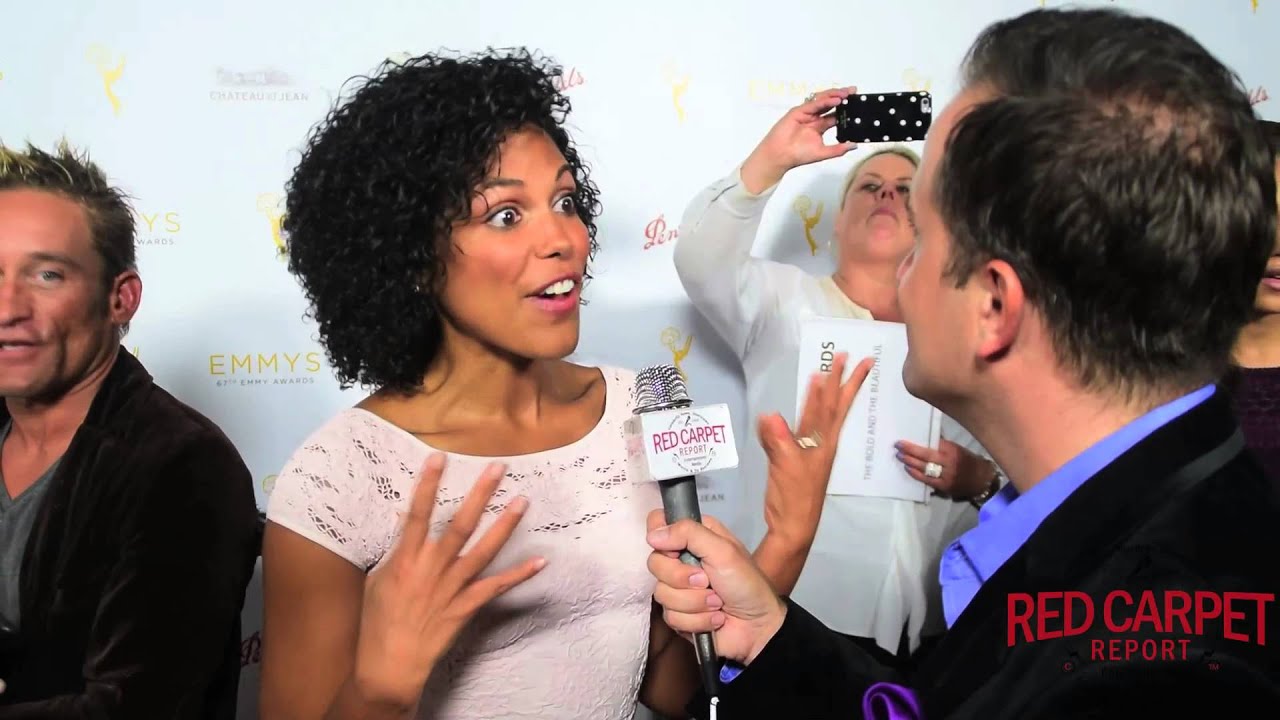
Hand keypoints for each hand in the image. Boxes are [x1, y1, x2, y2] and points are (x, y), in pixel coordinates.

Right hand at [352, 454, 545, 708]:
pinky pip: (496, 587)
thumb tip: (402, 518)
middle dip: (479, 495)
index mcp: (406, 560)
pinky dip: (518, 575)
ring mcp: (452, 588)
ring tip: (523, 501)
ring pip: (483, 551)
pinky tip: (539, 562)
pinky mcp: (466, 607)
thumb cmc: (378, 620)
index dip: (427, 485)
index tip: (439, 457)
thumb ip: (395, 547)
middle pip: (459, 525)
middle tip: (498, 468)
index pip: (418, 514)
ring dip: (504, 525)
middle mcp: (432, 569)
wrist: (390, 663)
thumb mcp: (379, 578)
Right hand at [646, 511, 785, 664]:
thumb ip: (688, 534)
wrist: (758, 626)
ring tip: (718, 603)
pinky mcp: (678, 613)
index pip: (657, 523)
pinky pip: (671, 616)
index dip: (660, 538)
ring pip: (662, 593)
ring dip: (695, 602)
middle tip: (707, 581)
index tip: (676, 552)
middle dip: (683, 578)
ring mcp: (678, 587)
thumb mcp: (723, 551)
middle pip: (654, 562)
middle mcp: (682, 558)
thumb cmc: (747, 583)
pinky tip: (715, 619)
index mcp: (693, 536)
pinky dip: (697, 619)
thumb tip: (652, 535)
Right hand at [740, 86, 859, 193]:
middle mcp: (814, 118)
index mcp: (820, 126)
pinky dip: (824, 101)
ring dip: (834, 95)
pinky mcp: (798, 111)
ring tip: (846, 93)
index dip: (846, 109)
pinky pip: (813, 104)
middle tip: (854, 91)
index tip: (856, 104)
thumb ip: (839, 149)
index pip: (836, 114)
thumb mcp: (823, 153)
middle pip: (830, 103)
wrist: (780, 156)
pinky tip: (835, 100)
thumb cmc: (797, 155)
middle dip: (842, 96)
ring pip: (822, 100)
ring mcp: (806, 113)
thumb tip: (854, 145)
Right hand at [761, 352, 873, 546]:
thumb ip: (779, 441)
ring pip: (821, 416)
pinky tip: (794, 409)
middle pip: (833, 406)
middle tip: (849, 357)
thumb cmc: (794, 497)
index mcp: (822, 442)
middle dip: (841, 381)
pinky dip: (800, 416)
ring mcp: (811, 450)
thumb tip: (769, 415)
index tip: (840, 360)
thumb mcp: (786, 467)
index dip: (833, 382)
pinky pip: (801, 429)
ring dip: (825, 395)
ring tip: (828, 375)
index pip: (828, 405)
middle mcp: (821, 442)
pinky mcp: (797, 458)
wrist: (793, 525)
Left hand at [895, 439, 996, 498]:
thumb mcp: (958, 449)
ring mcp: (947, 475)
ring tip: (900, 456)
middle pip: (926, 456)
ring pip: (925, 468)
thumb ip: (942, 445)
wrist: (982, 480)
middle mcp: (949, 462)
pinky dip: (916, 474)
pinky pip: (927, 480)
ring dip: (910, 462)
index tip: (903, 441)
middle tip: (898, 447)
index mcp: (952, 450)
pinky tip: (908, 469)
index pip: (931, 445)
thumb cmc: (968, 461)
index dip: (915, 444)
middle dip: (910, 451)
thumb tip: (925, 439)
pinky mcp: (944, 486)